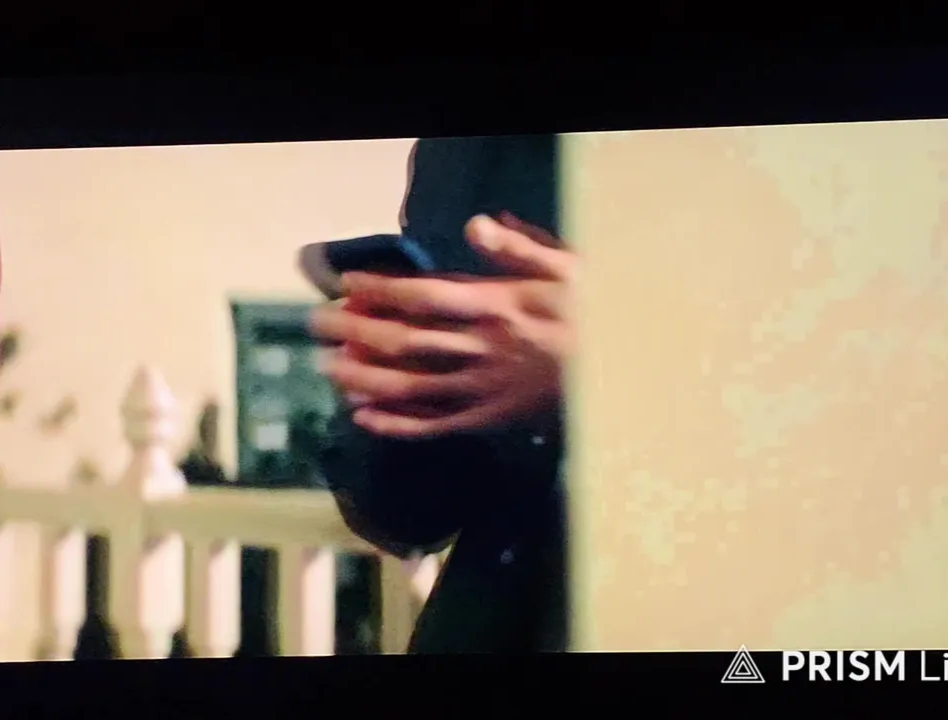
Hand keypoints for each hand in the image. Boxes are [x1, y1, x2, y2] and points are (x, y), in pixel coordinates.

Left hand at [310, 213, 573, 438]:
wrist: (629, 374)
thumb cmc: (596, 313)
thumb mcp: (567, 268)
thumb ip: (517, 248)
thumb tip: (474, 225)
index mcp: (496, 308)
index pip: (423, 297)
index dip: (380, 291)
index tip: (347, 285)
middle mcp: (482, 350)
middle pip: (406, 343)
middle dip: (356, 333)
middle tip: (318, 325)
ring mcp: (483, 390)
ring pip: (412, 388)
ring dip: (365, 379)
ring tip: (329, 369)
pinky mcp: (490, 419)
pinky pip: (436, 426)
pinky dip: (398, 425)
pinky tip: (365, 418)